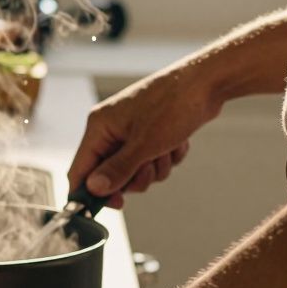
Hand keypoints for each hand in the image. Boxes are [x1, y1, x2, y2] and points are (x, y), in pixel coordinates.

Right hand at [68, 65, 220, 207]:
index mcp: (99, 127)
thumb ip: (117, 170)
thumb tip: (94, 190)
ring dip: (154, 169)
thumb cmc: (173, 105)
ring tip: (167, 149)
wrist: (206, 83)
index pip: (80, 170)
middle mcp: (110, 129)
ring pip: (134, 172)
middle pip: (109, 175)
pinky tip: (177, 142)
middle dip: (134, 178)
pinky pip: (151, 162)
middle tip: (150, 168)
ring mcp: (130, 132)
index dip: (91, 193)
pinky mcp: (150, 134)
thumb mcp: (144, 145)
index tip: (114, 205)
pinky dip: (166, 158)